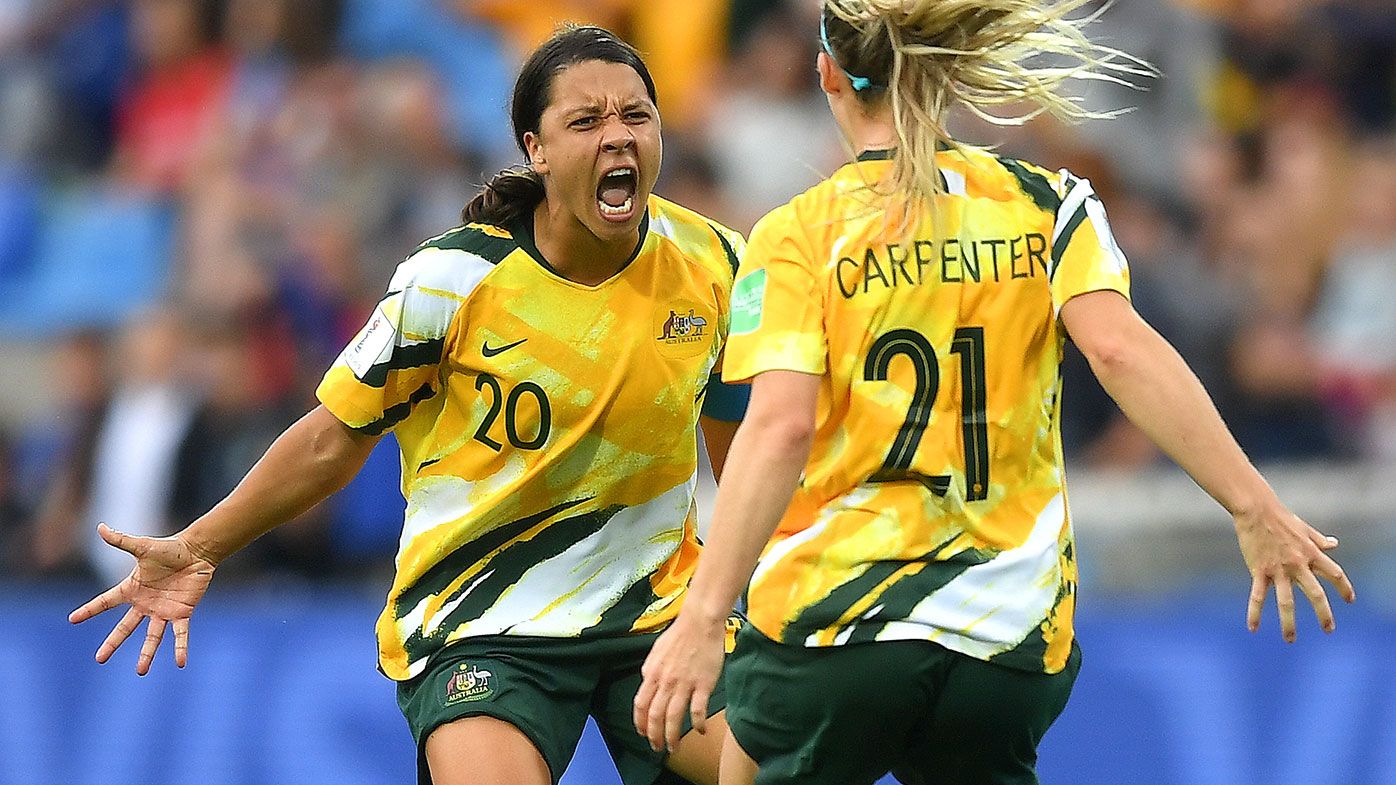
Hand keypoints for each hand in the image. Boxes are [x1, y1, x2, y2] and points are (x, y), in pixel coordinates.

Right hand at [68, 523, 216, 674]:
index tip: (72, 619)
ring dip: (147, 654)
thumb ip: (121, 541)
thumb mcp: (143, 546)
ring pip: (152, 637)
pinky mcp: (182, 613)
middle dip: (113, 643)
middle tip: (100, 659)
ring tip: (140, 671)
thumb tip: (100, 527)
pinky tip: (180, 663)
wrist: (197, 552)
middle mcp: (145, 604)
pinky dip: (180, 648)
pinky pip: (180, 634)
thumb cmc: (170, 549)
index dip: (89, 610)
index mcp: (132, 589)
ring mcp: (163, 611)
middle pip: (125, 627)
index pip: (105, 601)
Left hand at [633, 613, 726, 752]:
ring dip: (672, 736)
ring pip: (673, 717)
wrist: (700, 621)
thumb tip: (648, 685)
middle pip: (655, 716)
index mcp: (652, 673)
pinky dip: (698, 724)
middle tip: (657, 747)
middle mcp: (666, 681)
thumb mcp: (656, 652)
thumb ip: (651, 671)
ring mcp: (684, 684)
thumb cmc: (680, 634)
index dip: (640, 722)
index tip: (643, 733)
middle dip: (654, 736)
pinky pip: (698, 710)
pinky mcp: (703, 684)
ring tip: (673, 747)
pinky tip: (699, 730)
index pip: (641, 705)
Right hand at [1234, 505, 1354, 641]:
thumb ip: (1319, 540)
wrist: (1256, 509)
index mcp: (1311, 553)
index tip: (1349, 600)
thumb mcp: (1305, 529)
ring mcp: (1278, 569)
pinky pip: (1257, 596)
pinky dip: (1254, 613)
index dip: (1344, 587)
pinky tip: (1253, 628)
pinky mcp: (1259, 570)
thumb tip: (1335, 544)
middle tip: (1329, 629)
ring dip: (1289, 622)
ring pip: (1286, 601)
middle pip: (1315, 594)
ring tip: (1290, 639)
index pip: (1334, 573)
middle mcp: (1298, 564)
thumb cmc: (1280, 517)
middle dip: (1324, 614)